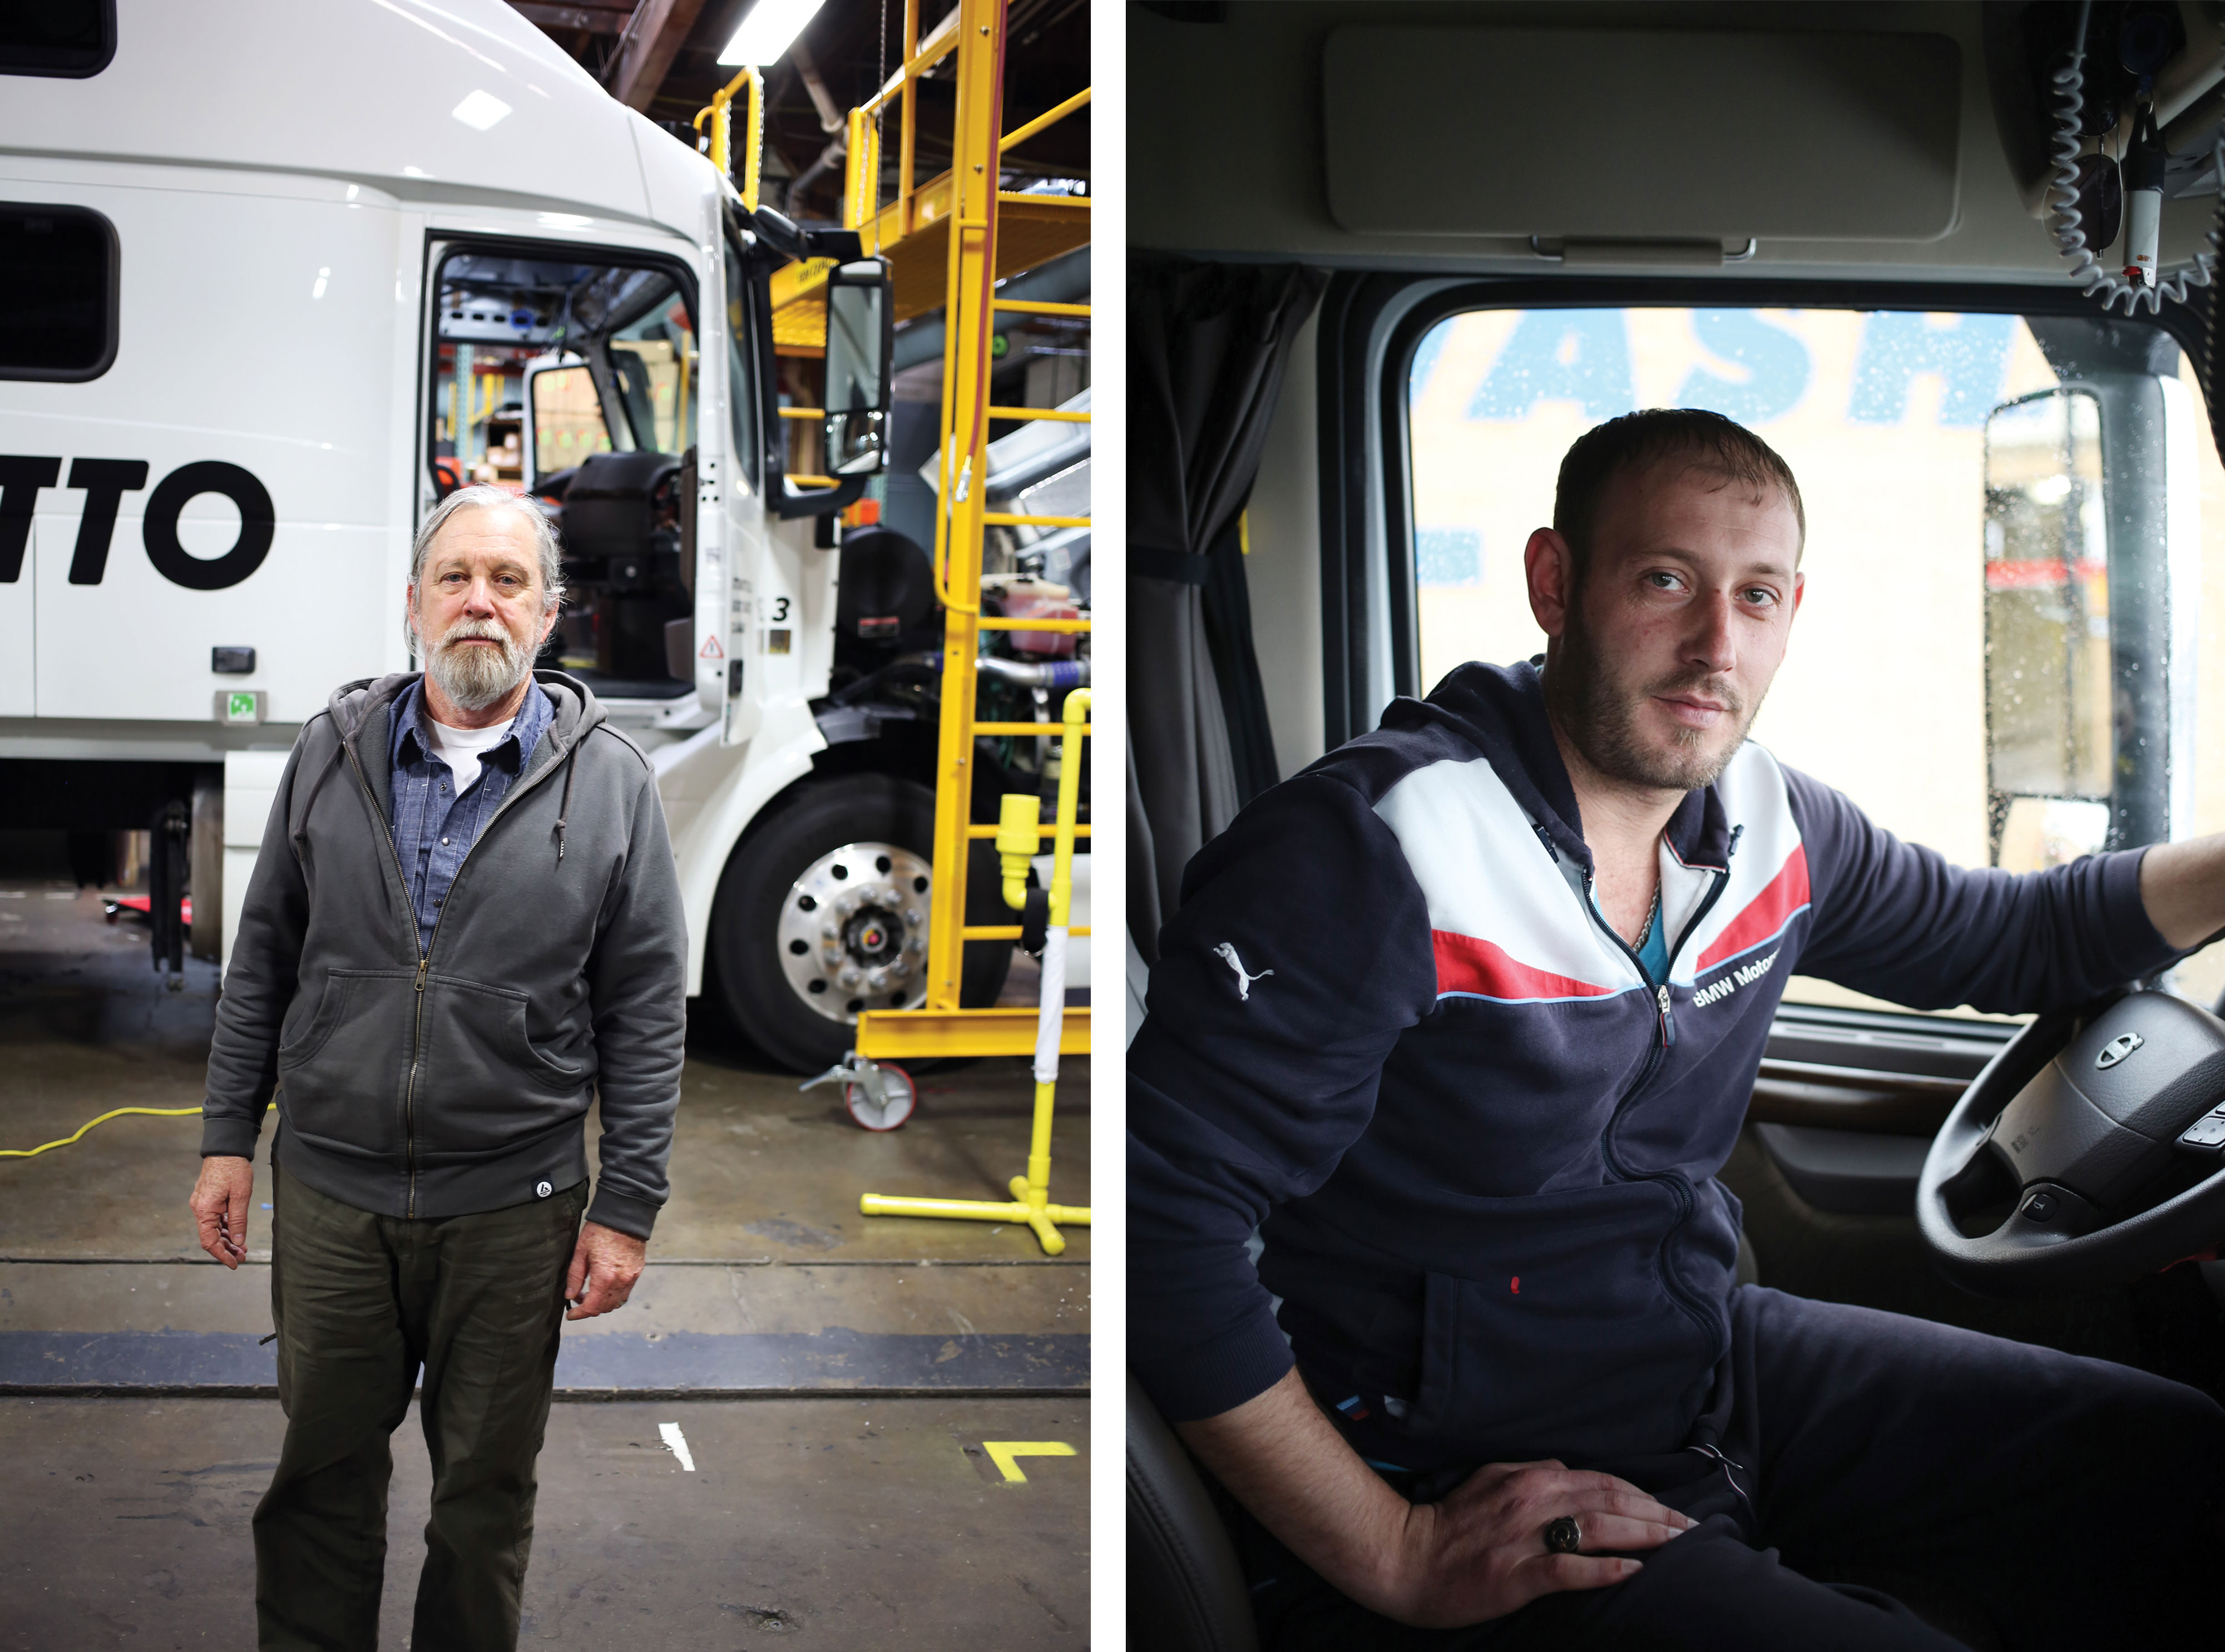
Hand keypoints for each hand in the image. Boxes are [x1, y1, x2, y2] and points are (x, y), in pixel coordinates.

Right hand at [190, 1155, 254, 1267]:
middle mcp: (199, 1209)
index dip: (221, 1255)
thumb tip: (239, 1242)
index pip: (209, 1241)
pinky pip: (214, 1219)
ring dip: (227, 1239)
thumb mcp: (240, 1196)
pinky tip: (236, 1233)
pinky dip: (225, 1228)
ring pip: (213, 1228)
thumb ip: (238, 1221)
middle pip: (211, 1237)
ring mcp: (202, 1204)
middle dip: (226, 1249)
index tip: (234, 1264)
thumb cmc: (234, 1170)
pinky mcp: (207, 1199)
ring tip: (242, 1248)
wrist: (226, 1149)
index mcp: (204, 1211)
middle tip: (243, 1257)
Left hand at [564, 1220, 645, 1319]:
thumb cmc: (600, 1231)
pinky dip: (614, 1296)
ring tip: (591, 1292)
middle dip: (589, 1308)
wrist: (624, 1216)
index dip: (579, 1314)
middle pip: (604, 1308)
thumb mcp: (581, 1252)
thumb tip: (570, 1295)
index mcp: (604, 1277)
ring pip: (616, 1303)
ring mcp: (631, 1278)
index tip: (571, 1315)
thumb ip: (575, 1276)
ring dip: (602, 1303)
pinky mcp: (637, 1272)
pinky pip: (625, 1293)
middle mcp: (620, 1281)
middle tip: (578, 1298)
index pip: (592, 1307)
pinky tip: (605, 1286)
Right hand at [1176, 1367, 1691, 1629]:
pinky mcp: (1515, 1574)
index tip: (1674, 1509)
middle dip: (1657, 1514)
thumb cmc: (1449, 1524)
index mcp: (1530, 1478)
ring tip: (1679, 1543)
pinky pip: (1568, 1568)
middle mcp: (1533, 1500)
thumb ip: (1530, 1475)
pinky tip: (1633, 1571)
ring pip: (1598, 1528)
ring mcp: (1525, 1537)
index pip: (1601, 1481)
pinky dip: (1604, 1568)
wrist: (1404, 1556)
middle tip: (1694, 1528)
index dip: (1642, 1494)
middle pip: (1610, 1501)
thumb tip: (1567, 1469)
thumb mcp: (1488, 1481)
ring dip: (1645, 1535)